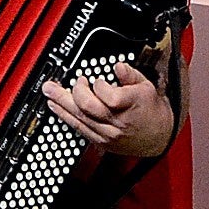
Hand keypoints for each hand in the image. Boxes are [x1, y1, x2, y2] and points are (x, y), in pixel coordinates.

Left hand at [42, 61, 175, 159]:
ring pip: (79, 119)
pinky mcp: (102, 142)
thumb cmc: (151, 110)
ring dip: (60, 104)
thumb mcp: (146, 86)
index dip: (99, 86)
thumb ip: (130, 75)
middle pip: (88, 108)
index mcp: (132, 105)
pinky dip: (65, 117)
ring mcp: (109, 134)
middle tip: (62, 83)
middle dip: (71, 93)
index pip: (109, 96)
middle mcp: (118, 122)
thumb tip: (118, 66)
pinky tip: (56, 107)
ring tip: (49, 92)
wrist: (159, 137)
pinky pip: (79, 129)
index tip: (96, 80)